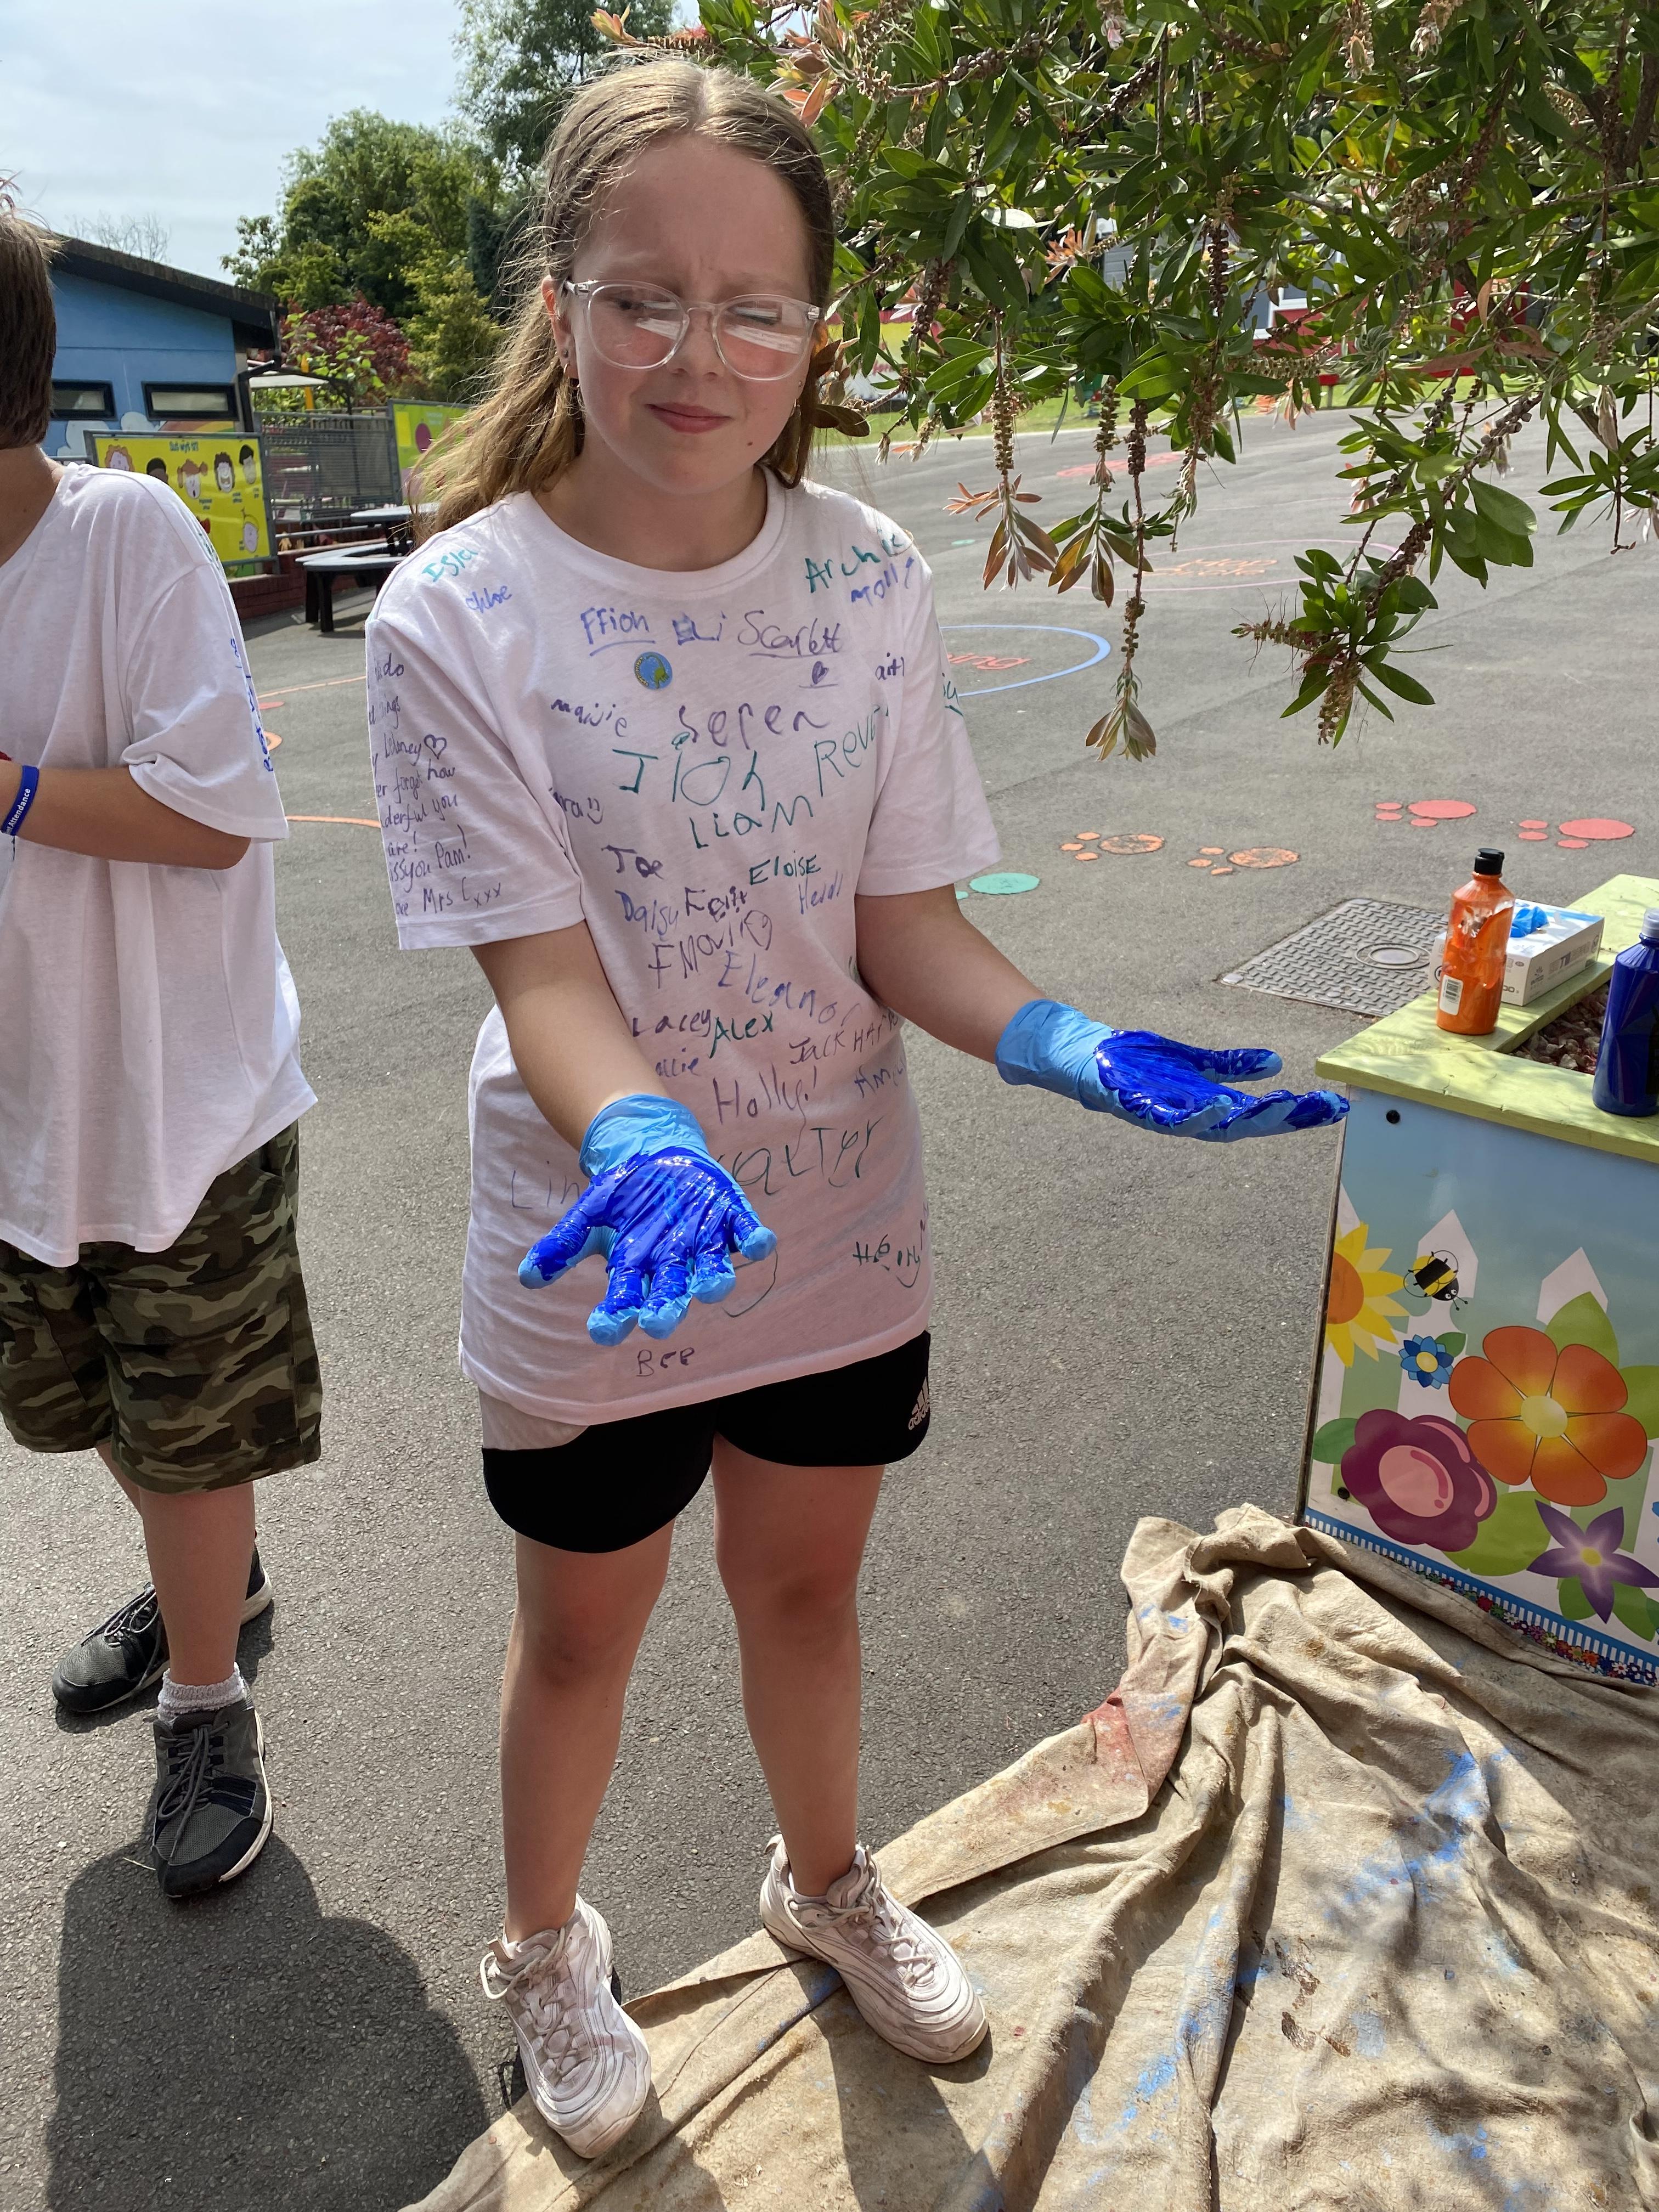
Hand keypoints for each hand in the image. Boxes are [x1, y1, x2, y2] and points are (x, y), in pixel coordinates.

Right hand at [518, 1095, 775, 1345]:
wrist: (655, 1155)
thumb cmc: (623, 1193)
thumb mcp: (589, 1214)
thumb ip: (563, 1245)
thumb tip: (526, 1277)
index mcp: (637, 1268)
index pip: (624, 1300)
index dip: (615, 1317)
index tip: (604, 1329)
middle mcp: (673, 1264)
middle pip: (670, 1294)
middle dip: (666, 1309)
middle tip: (658, 1322)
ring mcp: (705, 1242)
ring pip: (713, 1270)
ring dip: (714, 1279)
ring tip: (710, 1286)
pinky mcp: (731, 1218)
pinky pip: (747, 1233)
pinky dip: (755, 1239)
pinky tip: (760, 1243)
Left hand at [996, 1000, 1347, 1141]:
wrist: (1090, 1060)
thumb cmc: (1140, 1065)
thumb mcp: (1194, 1063)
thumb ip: (1230, 1066)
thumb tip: (1274, 1062)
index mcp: (1210, 1107)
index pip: (1262, 1116)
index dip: (1298, 1115)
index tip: (1335, 1106)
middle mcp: (1194, 1119)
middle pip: (1249, 1126)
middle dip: (1287, 1119)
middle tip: (1323, 1110)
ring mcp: (1169, 1117)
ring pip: (1217, 1127)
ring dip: (1250, 1119)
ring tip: (1283, 1107)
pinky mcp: (1142, 1109)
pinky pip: (1173, 1120)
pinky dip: (1196, 1117)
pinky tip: (1218, 1107)